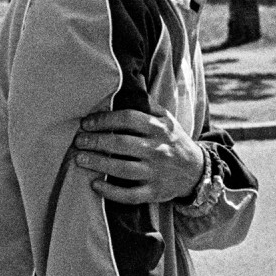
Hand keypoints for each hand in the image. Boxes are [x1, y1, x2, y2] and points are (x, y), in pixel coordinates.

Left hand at [73, 108, 205, 203]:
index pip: (128, 119)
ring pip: (122, 169)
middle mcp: (158, 149)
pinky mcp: (155, 192)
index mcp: (159, 127)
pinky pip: (130, 195)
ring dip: (98, 164)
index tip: (86, 123)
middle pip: (121, 144)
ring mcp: (156, 172)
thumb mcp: (166, 119)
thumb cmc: (173, 140)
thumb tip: (130, 80)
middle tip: (78, 141)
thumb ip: (147, 104)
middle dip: (96, 141)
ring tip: (79, 159)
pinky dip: (111, 192)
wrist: (197, 170)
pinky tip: (95, 185)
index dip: (104, 120)